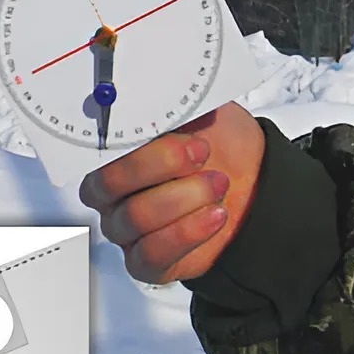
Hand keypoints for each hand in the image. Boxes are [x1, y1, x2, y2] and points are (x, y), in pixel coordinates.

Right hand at [80, 101, 264, 283]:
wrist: (255, 181)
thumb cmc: (220, 144)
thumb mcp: (201, 110)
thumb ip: (175, 104)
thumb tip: (161, 93)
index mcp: (113, 151)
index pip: (97, 146)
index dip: (131, 138)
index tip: (173, 127)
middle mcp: (111, 192)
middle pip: (109, 183)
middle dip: (161, 165)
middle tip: (200, 152)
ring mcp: (125, 227)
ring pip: (135, 217)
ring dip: (184, 198)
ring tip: (218, 183)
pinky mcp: (146, 261)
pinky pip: (151, 253)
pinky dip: (188, 232)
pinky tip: (214, 214)